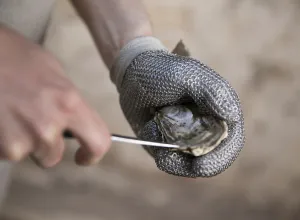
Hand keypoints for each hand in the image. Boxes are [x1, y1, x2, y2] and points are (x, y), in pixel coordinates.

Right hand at [0, 26, 110, 167]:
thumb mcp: (53, 71)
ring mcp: (21, 141)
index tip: (83, 156)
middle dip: (45, 148)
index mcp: (69, 103)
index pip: (98, 142)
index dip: (92, 154)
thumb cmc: (13, 54)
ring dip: (21, 143)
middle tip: (31, 127)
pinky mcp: (0, 148)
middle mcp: (48, 127)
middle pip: (54, 157)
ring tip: (10, 116)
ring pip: (27, 155)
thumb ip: (68, 100)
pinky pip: (5, 153)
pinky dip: (2, 142)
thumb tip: (73, 118)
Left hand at [110, 37, 244, 177]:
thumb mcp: (187, 75)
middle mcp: (208, 128)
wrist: (132, 75)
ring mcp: (189, 138)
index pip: (230, 143)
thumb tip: (233, 118)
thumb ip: (212, 92)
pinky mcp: (172, 145)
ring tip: (153, 132)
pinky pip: (171, 160)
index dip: (219, 158)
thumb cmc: (162, 71)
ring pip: (189, 165)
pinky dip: (161, 154)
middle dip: (190, 165)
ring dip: (172, 158)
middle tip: (166, 160)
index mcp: (220, 111)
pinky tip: (150, 131)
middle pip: (211, 161)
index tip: (199, 165)